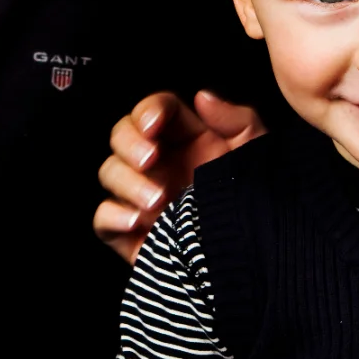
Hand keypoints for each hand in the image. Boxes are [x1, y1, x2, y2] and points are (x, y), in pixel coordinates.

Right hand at [93, 90, 267, 262]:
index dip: (148, 111)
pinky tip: (137, 220)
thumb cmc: (256, 203)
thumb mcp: (256, 155)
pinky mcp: (130, 231)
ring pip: (110, 173)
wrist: (254, 260)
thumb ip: (236, 120)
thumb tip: (203, 98)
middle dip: (129, 143)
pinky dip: (113, 216)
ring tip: (158, 200)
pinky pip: (102, 218)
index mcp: (186, 139)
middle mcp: (159, 164)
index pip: (155, 110)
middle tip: (150, 159)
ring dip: (128, 182)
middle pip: (121, 135)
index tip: (154, 125)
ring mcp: (141, 196)